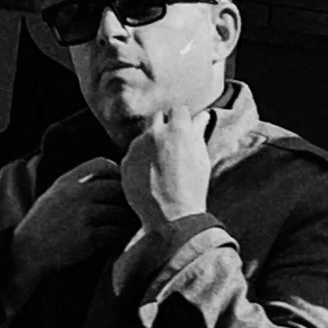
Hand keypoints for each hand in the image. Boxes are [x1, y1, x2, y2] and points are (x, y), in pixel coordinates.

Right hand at [8, 159, 132, 300]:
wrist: (26, 254)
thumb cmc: (41, 225)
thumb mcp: (53, 195)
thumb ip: (75, 184)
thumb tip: (106, 177)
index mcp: (67, 182)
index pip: (102, 164)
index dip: (116, 173)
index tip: (120, 186)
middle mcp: (76, 194)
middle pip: (116, 187)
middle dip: (125, 199)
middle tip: (128, 209)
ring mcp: (83, 215)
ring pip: (120, 211)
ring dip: (124, 220)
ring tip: (123, 226)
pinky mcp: (89, 237)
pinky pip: (116, 232)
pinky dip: (119, 236)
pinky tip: (115, 240)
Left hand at [120, 105, 213, 240]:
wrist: (171, 217)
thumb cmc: (193, 187)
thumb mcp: (200, 157)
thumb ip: (197, 132)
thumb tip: (201, 114)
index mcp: (178, 129)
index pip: (177, 109)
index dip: (180, 120)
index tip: (182, 131)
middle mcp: (156, 133)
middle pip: (158, 117)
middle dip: (164, 127)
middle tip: (171, 147)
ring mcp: (138, 147)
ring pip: (143, 137)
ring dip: (150, 145)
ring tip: (160, 167)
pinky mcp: (126, 162)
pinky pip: (132, 155)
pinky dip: (139, 161)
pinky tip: (148, 177)